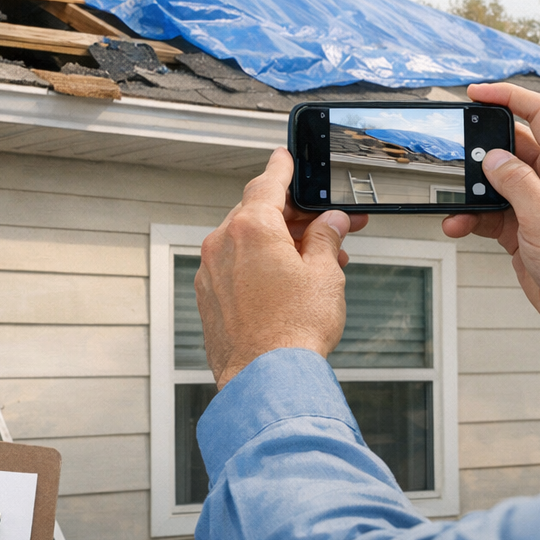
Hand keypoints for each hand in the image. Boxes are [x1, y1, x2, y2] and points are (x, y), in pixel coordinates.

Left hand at [196, 148, 368, 388]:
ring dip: (282, 244)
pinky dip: (261, 265)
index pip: (267, 183)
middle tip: (330, 224)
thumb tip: (331, 223)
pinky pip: (236, 268)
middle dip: (297, 218)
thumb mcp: (325, 274)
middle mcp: (222, 244)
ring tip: (321, 262)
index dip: (281, 167)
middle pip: (260, 214)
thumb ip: (327, 239)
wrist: (266, 383)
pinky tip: (290, 282)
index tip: (284, 156)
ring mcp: (211, 272)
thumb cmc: (294, 332)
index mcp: (250, 228)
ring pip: (249, 243)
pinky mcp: (208, 298)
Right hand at [443, 82, 539, 396]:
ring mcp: (537, 203)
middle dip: (481, 150)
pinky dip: (471, 216)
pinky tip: (458, 225)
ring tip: (457, 204)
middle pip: (511, 146)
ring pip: (495, 181)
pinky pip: (489, 211)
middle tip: (458, 157)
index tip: (476, 93)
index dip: (509, 96)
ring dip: (472, 192)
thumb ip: (516, 182)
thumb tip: (492, 158)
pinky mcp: (522, 227)